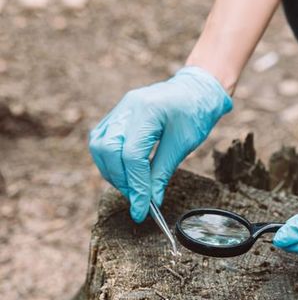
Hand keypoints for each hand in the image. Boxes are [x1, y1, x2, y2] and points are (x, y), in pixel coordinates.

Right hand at [89, 66, 231, 221]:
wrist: (196, 90)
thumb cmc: (195, 113)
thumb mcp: (184, 144)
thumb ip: (163, 172)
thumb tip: (150, 201)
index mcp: (147, 110)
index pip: (132, 156)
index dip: (136, 186)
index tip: (142, 210)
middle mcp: (127, 107)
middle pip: (107, 150)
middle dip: (120, 180)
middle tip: (137, 199)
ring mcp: (120, 109)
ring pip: (99, 146)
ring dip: (112, 172)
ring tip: (132, 187)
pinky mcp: (117, 114)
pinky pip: (102, 139)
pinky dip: (109, 160)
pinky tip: (125, 172)